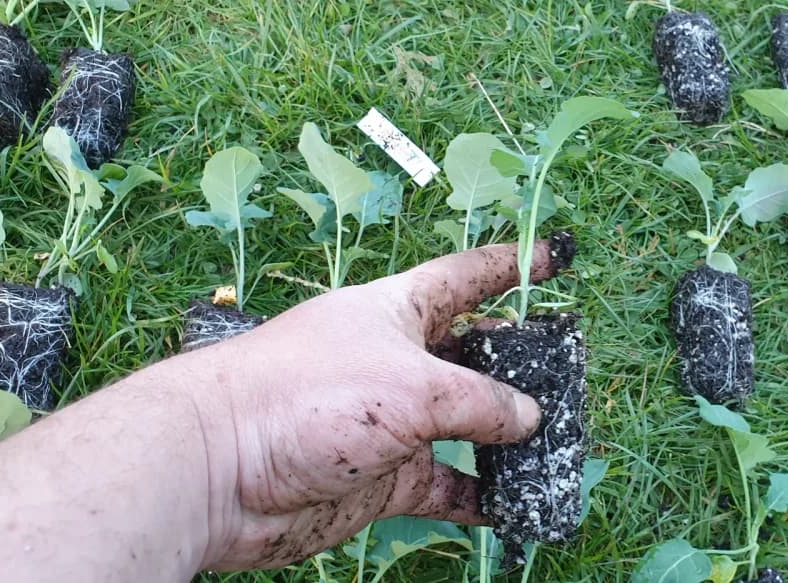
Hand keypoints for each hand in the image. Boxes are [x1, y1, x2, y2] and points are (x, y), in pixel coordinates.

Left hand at [188, 240, 563, 570]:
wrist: (220, 471)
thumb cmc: (309, 397)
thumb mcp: (412, 387)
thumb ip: (480, 402)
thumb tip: (528, 419)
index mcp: (397, 311)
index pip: (466, 278)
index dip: (511, 265)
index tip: (554, 258)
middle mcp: (396, 361)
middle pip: (473, 355)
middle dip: (520, 364)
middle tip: (567, 375)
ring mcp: (389, 422)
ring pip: (465, 425)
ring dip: (506, 438)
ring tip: (554, 446)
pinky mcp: (380, 476)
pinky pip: (445, 485)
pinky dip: (479, 495)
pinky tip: (514, 505)